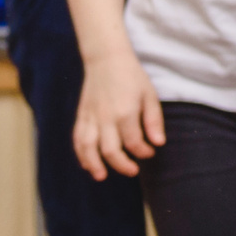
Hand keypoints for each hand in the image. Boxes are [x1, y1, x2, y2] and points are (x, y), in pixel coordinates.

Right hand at [72, 53, 163, 179]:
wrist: (106, 58)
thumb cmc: (132, 76)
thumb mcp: (149, 95)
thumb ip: (154, 120)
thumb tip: (158, 143)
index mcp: (126, 112)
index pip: (134, 142)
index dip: (144, 152)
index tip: (150, 152)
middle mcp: (106, 117)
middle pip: (111, 151)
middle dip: (123, 165)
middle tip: (134, 170)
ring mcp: (91, 117)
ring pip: (88, 148)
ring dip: (94, 165)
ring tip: (102, 176)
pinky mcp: (81, 115)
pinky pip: (77, 138)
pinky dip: (80, 153)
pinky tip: (87, 164)